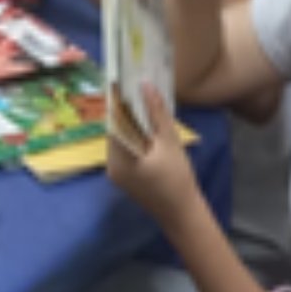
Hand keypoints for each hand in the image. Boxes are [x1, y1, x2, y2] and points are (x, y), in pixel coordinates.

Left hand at [106, 84, 205, 235]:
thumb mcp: (169, 142)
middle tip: (134, 86)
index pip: (113, 122)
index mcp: (119, 158)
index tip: (123, 80)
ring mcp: (115, 173)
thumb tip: (145, 85)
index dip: (118, 100)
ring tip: (140, 101)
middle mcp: (111, 166)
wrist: (180, 211)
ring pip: (119, 139)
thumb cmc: (177, 178)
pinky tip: (144, 124)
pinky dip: (132, 136)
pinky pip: (124, 149)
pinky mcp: (122, 176)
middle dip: (124, 109)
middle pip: (114, 130)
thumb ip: (156, 112)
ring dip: (129, 122)